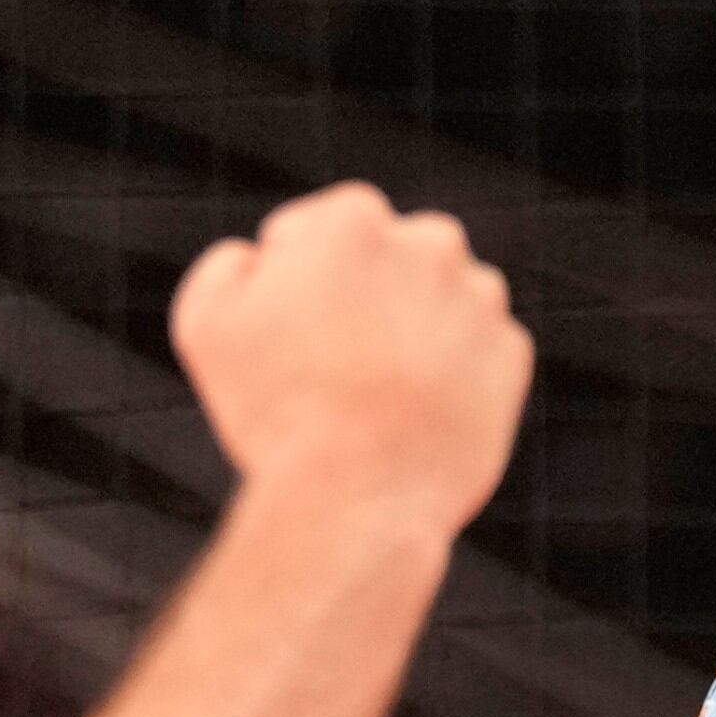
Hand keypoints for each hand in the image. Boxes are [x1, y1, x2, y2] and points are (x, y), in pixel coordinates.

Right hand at [169, 182, 532, 535]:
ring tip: (374, 399)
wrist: (353, 499)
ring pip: (436, 305)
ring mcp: (479, 298)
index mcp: (353, 217)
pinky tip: (413, 417)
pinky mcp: (510, 354)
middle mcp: (430, 241)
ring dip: (410, 335)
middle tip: (330, 370)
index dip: (291, 292)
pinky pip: (475, 355)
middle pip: (385, 265)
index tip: (286, 341)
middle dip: (361, 302)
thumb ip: (228, 265)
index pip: (317, 238)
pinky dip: (449, 379)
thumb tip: (258, 255)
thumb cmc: (271, 411)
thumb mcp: (206, 325)